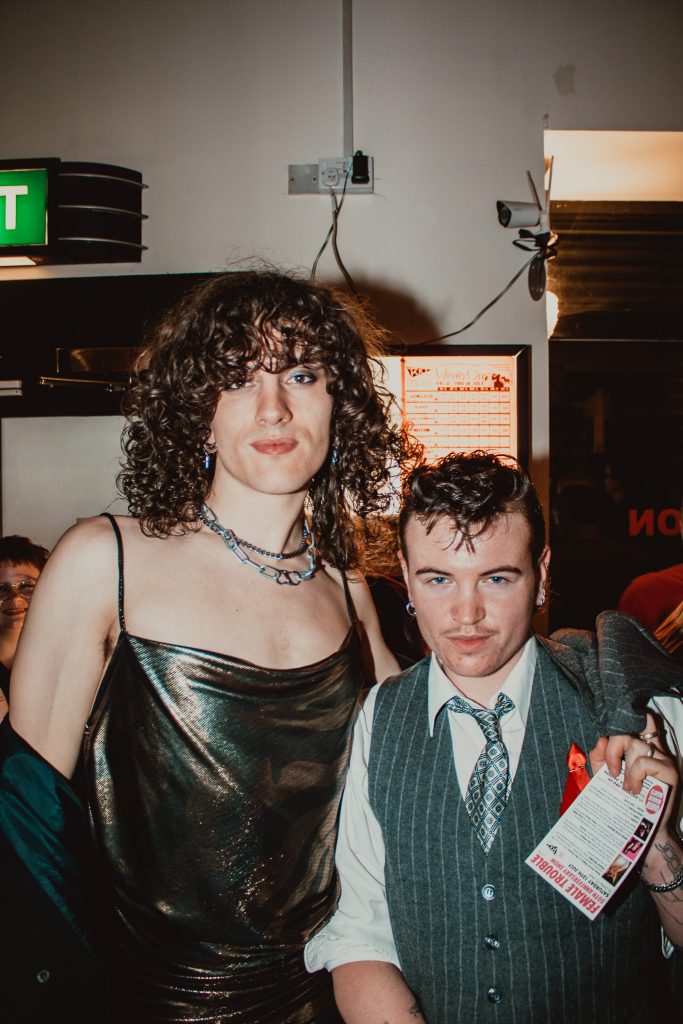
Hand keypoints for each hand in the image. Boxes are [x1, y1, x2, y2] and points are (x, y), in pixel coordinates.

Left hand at [589, 713, 679, 837]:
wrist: (642, 831)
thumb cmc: (623, 802)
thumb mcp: (605, 777)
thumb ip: (600, 757)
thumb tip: (602, 740)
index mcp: (642, 747)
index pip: (640, 720)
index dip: (626, 719)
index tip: (608, 741)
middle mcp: (655, 749)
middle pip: (631, 730)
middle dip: (614, 748)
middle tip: (612, 771)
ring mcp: (664, 759)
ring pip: (636, 745)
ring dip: (624, 767)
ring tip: (625, 788)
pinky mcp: (670, 772)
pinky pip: (644, 762)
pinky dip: (634, 775)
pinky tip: (634, 791)